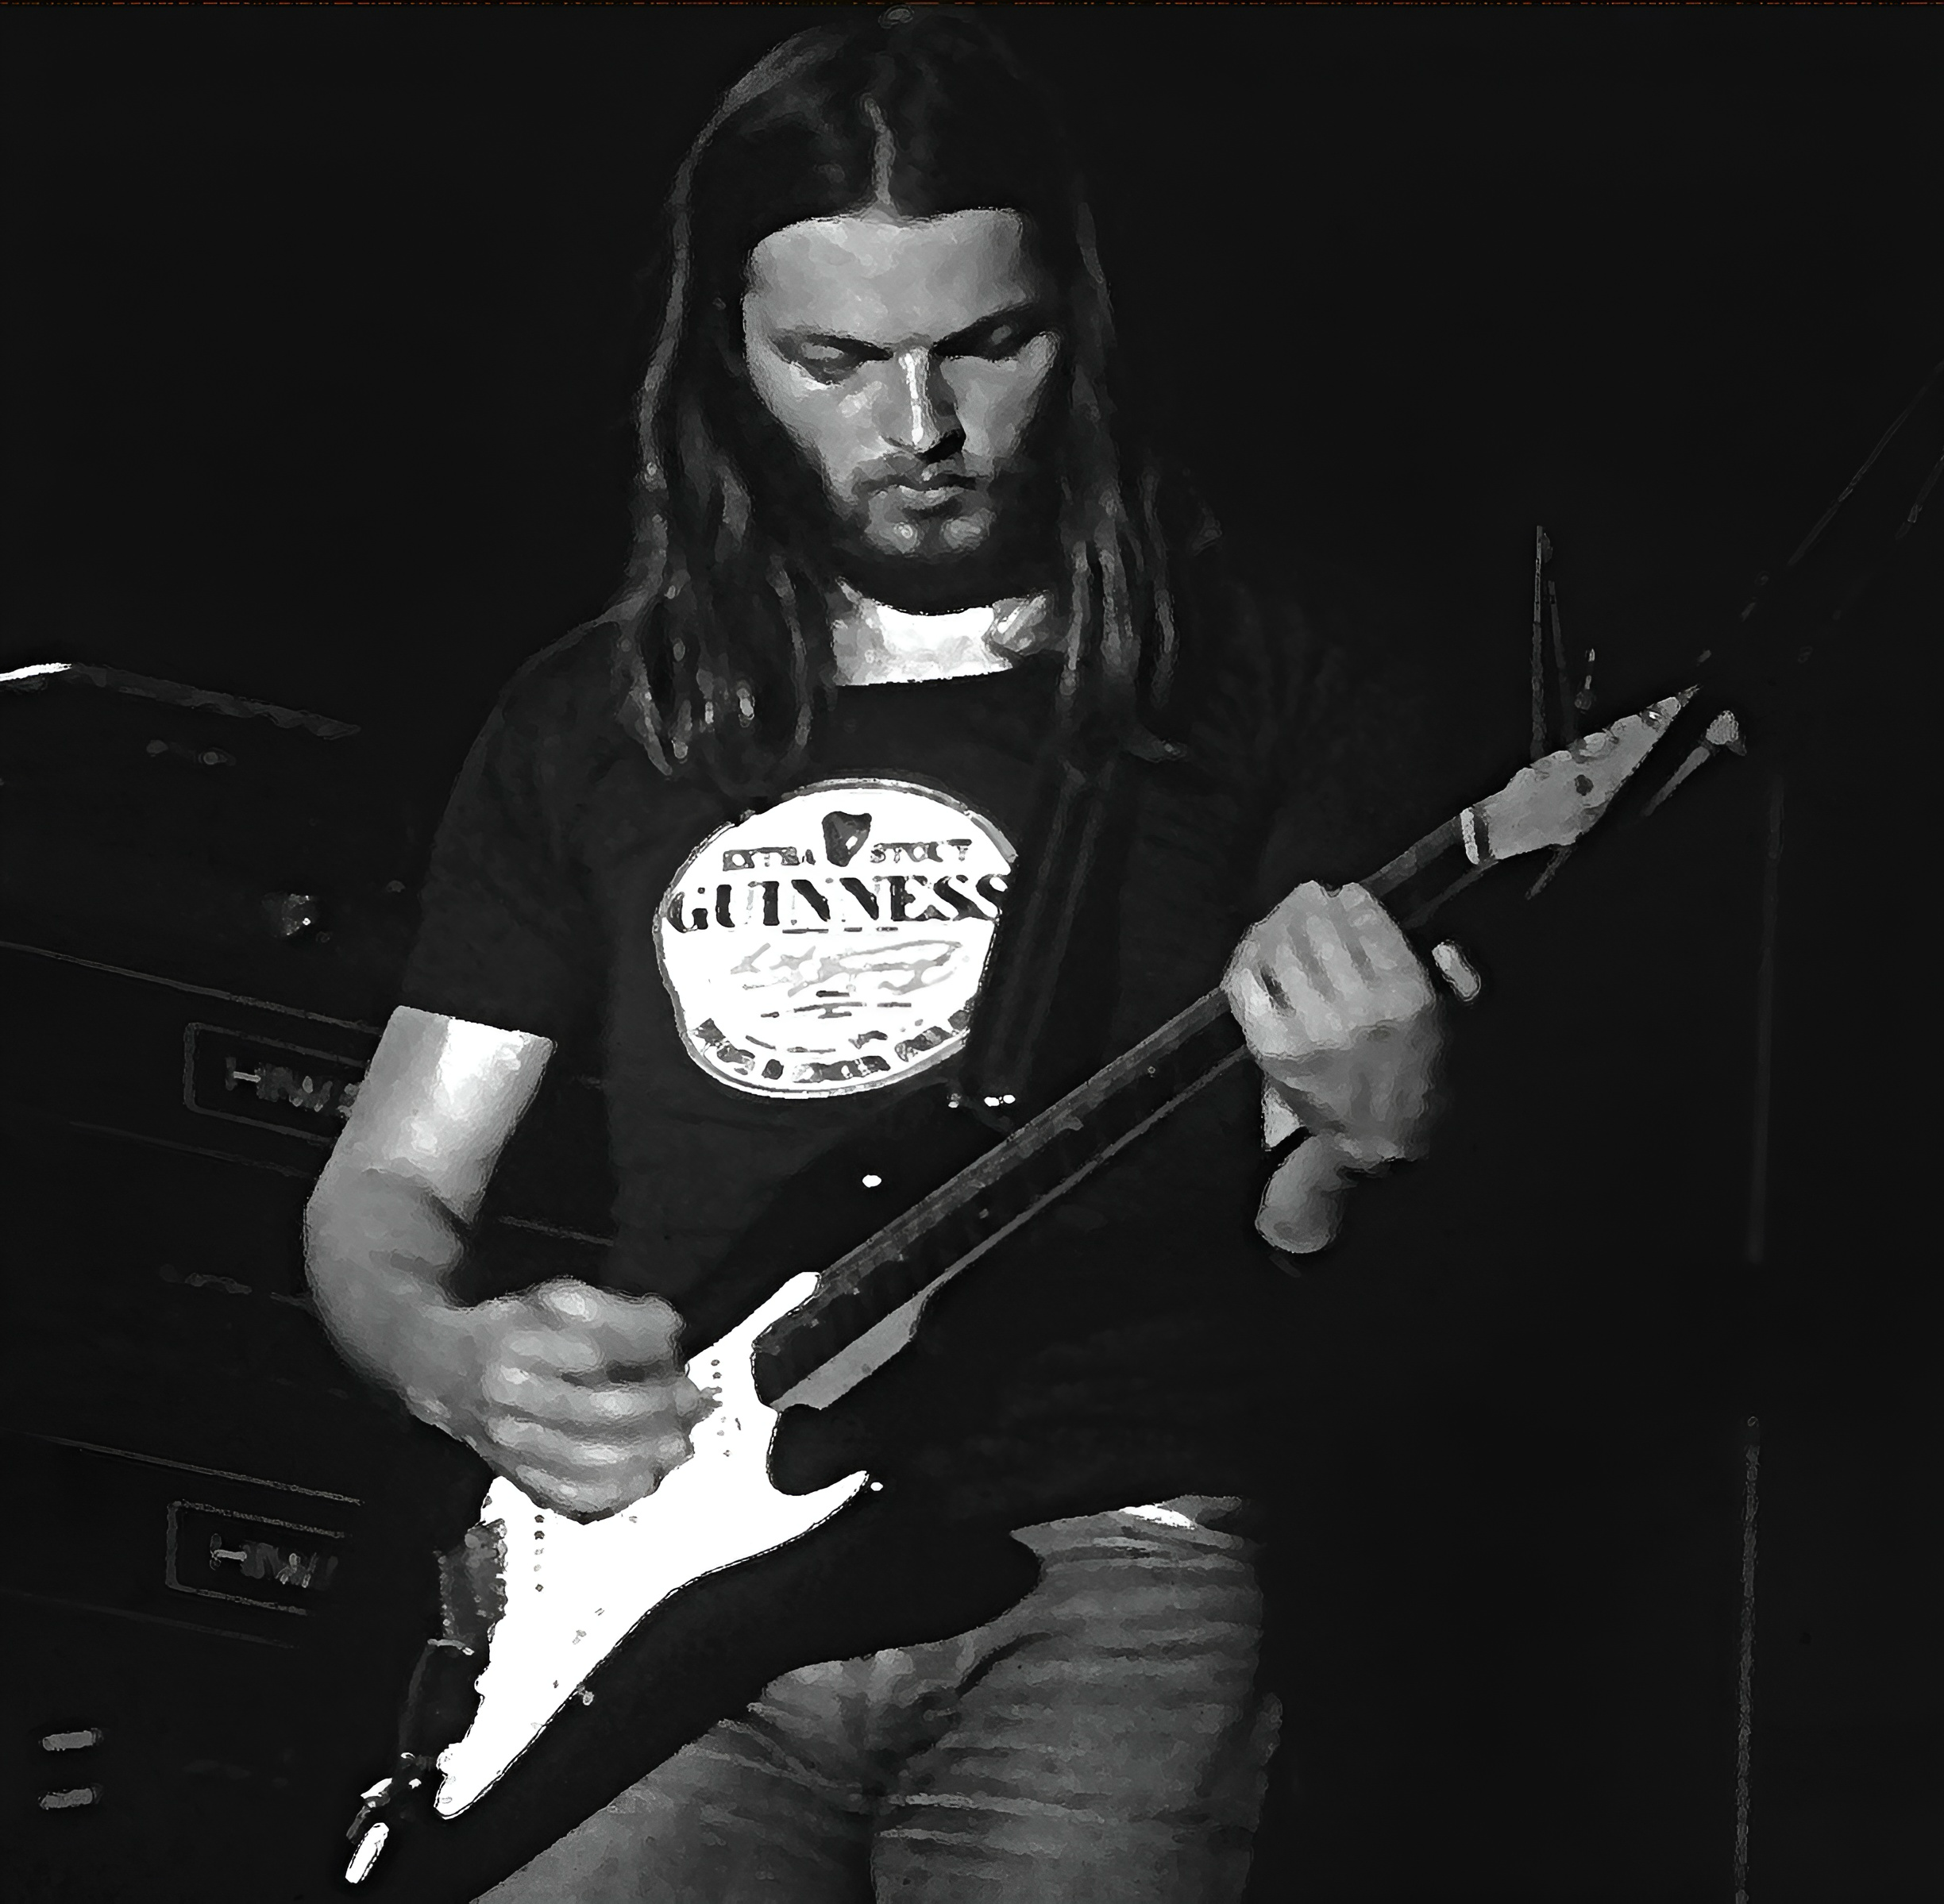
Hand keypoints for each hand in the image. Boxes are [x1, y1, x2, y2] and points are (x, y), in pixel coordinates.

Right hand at [407, 1280, 715, 1519]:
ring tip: (681, 1440)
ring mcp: (511, 1446)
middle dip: (661, 1406)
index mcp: (519, 1344)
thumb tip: (669, 1329)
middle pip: (600, 1411)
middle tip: (694, 1398)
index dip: (646, 1345)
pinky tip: (647, 1475)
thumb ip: (614, 1311)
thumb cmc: (511, 1331)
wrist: (442, 1371)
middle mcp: (511, 1400)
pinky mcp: (516, 1478)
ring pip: (589, 1463)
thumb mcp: (556, 1298)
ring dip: (649, 1454)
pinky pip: (572, 1498)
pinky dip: (617, 1492)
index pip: (595, 1349)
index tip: (675, 1335)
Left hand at [1223, 879, 1444, 1212]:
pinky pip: (1247, 983)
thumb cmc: (1418, 1074)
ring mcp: (1309, 1030)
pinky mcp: (1270, 1046)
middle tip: (1309, 895)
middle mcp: (1358, 1011)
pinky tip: (1257, 947)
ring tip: (1284, 916)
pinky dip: (1248, 957)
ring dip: (1280, 922)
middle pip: (1320, 930)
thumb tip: (1443, 945)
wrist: (1378, 1140)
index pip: (1370, 927)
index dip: (1355, 902)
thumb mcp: (1457, 1026)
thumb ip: (1460, 980)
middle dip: (1312, 904)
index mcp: (1408, 1000)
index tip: (1348, 894)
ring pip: (1281, 949)